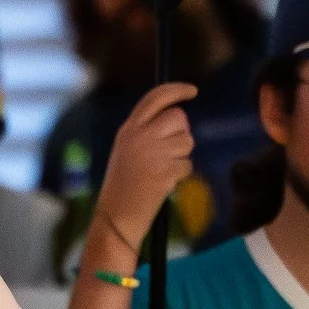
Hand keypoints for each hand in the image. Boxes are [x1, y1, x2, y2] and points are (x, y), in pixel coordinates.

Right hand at [91, 82, 196, 261]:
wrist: (116, 218)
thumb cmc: (123, 187)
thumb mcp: (126, 151)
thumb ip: (146, 132)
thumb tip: (178, 119)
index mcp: (128, 129)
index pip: (155, 98)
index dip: (177, 90)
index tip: (192, 91)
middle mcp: (140, 136)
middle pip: (179, 117)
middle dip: (182, 133)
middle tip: (170, 152)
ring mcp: (153, 153)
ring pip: (187, 142)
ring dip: (181, 157)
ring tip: (161, 171)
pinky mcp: (165, 172)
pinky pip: (187, 165)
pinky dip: (180, 176)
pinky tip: (162, 185)